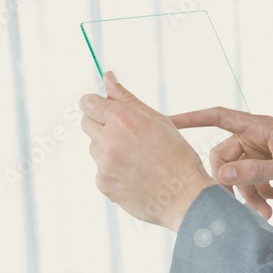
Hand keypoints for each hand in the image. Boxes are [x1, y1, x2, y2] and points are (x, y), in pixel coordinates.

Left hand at [80, 73, 217, 231]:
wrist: (185, 196)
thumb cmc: (177, 155)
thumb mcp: (156, 120)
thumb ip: (126, 98)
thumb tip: (107, 76)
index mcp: (123, 119)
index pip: (88, 103)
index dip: (95, 105)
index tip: (105, 110)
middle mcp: (109, 140)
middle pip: (86, 124)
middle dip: (101, 125)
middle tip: (127, 136)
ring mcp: (104, 165)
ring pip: (94, 149)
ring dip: (108, 149)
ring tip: (137, 159)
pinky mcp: (104, 184)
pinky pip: (101, 171)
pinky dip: (113, 171)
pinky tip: (136, 175)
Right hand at [167, 106, 272, 218]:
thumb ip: (255, 172)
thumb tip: (220, 175)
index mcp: (262, 127)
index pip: (218, 116)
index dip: (191, 118)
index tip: (167, 122)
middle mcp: (259, 136)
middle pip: (225, 155)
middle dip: (231, 182)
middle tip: (242, 206)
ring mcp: (265, 150)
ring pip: (240, 172)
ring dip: (249, 194)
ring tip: (269, 212)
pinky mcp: (272, 164)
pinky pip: (253, 178)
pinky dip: (261, 193)